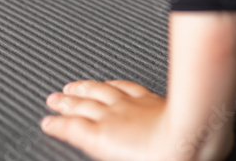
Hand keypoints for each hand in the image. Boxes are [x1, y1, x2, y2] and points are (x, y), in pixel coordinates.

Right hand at [42, 79, 174, 160]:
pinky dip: (110, 83)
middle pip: (80, 105)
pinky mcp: (148, 97)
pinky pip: (122, 85)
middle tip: (52, 99)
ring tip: (71, 86)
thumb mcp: (119, 160)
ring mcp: (129, 104)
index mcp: (100, 138)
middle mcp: (111, 116)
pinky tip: (108, 81)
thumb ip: (108, 153)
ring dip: (82, 87)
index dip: (56, 125)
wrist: (189, 137)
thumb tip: (100, 150)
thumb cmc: (160, 159)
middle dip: (64, 102)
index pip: (70, 128)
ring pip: (98, 90)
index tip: (46, 122)